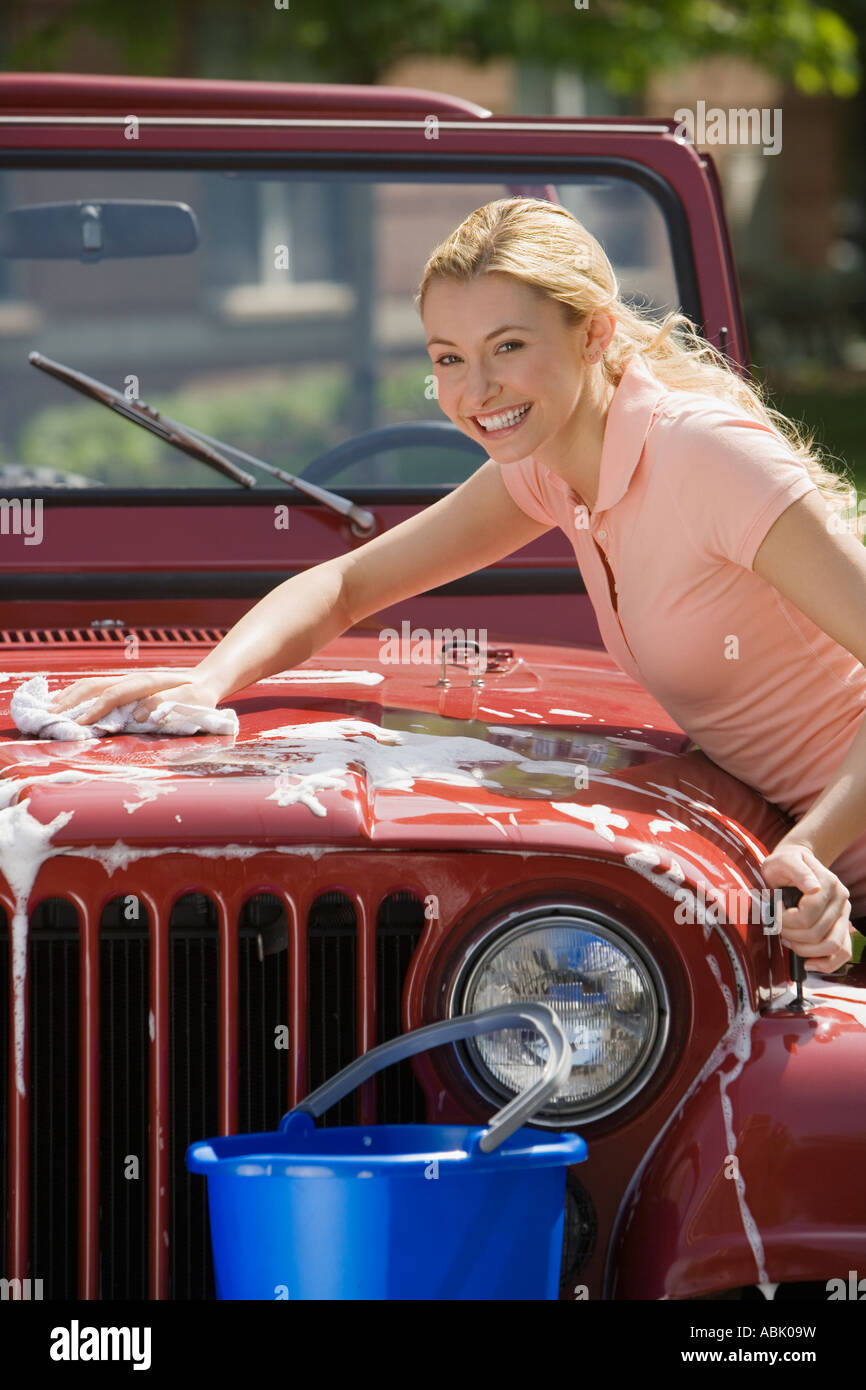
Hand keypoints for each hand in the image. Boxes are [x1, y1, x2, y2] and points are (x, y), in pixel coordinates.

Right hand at [46, 669, 220, 725]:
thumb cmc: (198, 696)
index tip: (79, 723)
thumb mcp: (189, 701)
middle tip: (49, 717)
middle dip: (70, 701)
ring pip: (90, 685)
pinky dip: (75, 694)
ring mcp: (125, 681)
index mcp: (144, 683)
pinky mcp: (123, 687)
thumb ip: (165, 704)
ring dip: (68, 697)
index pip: (113, 695)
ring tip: (48, 710)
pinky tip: (63, 702)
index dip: (95, 709)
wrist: (204, 682)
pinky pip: (94, 688)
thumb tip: (140, 713)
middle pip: (93, 686)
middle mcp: (130, 679)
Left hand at [762, 839, 851, 972]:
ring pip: (832, 946)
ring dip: (804, 949)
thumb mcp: (783, 861)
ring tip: (788, 940)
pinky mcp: (842, 928)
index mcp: (829, 883)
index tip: (774, 910)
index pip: (807, 914)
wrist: (796, 863)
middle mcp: (841, 900)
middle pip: (816, 933)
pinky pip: (843, 952)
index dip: (785, 919)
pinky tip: (808, 964)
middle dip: (790, 934)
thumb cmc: (785, 864)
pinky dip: (827, 963)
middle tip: (777, 926)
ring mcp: (844, 915)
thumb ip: (797, 871)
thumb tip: (812, 888)